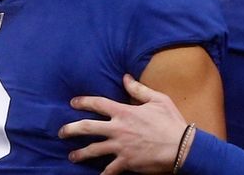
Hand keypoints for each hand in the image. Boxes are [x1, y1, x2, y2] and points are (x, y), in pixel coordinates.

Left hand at [59, 74, 188, 174]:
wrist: (181, 146)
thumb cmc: (171, 122)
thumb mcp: (158, 99)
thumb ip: (139, 89)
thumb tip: (125, 77)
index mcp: (124, 112)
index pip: (98, 104)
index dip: (83, 102)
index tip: (73, 102)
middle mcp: (118, 129)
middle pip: (87, 127)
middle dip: (71, 129)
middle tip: (61, 132)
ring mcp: (120, 147)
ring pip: (93, 150)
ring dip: (80, 154)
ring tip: (71, 157)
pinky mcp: (126, 162)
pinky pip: (109, 170)